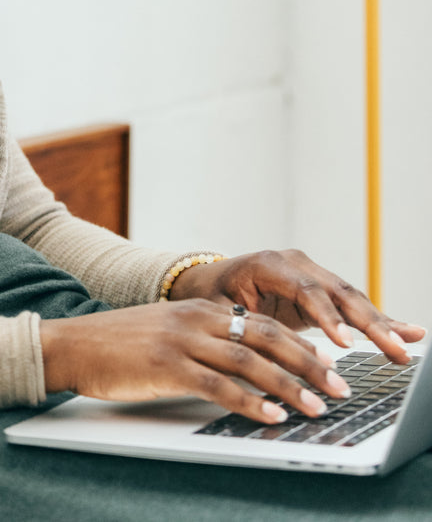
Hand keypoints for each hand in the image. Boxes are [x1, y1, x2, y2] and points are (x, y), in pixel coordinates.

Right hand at [39, 299, 352, 424]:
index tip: (329, 365)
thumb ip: (205, 342)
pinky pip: (218, 386)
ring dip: (289, 386)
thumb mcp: (169, 333)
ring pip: (250, 362)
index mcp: (201, 309)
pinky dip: (249, 403)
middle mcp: (198, 319)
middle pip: (267, 337)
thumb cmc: (121, 345)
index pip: (264, 323)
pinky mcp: (168, 366)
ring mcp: (183, 341)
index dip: (300, 344)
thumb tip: (246, 367)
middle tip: (339, 386)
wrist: (75, 344)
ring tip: (317, 406)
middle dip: (308, 363)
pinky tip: (270, 416)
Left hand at [168, 248, 425, 363]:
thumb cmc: (212, 296)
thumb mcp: (221, 311)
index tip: (346, 344)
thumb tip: (260, 356)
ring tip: (408, 344)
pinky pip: (353, 306)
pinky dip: (380, 320)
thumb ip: (245, 328)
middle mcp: (297, 264)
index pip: (305, 290)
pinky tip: (410, 330)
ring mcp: (312, 274)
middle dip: (368, 323)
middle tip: (392, 349)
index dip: (327, 318)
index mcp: (270, 264)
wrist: (210, 280)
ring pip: (352, 299)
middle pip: (338, 292)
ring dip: (381, 324)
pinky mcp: (322, 291)